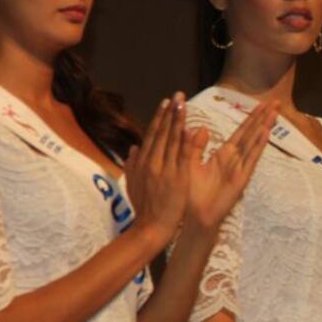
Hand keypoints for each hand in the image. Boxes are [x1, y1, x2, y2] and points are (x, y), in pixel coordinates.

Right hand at [125, 93, 193, 242]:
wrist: (151, 226)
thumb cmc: (144, 208)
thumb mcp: (133, 184)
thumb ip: (131, 165)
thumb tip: (133, 148)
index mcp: (143, 162)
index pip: (153, 135)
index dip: (160, 117)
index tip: (166, 102)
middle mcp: (152, 162)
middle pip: (162, 132)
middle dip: (170, 112)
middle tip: (177, 95)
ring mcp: (164, 169)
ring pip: (171, 140)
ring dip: (177, 120)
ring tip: (182, 103)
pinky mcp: (177, 177)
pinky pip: (182, 155)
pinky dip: (186, 140)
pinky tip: (190, 127)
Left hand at [184, 102, 274, 231]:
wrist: (195, 217)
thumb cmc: (192, 194)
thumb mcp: (189, 164)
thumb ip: (194, 146)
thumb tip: (199, 126)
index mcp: (223, 154)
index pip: (241, 131)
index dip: (251, 117)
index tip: (261, 102)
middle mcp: (234, 159)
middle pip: (251, 133)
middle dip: (262, 117)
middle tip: (275, 101)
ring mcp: (239, 168)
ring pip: (254, 143)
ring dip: (264, 127)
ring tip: (274, 112)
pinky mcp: (241, 178)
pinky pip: (251, 158)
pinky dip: (258, 145)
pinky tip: (265, 133)